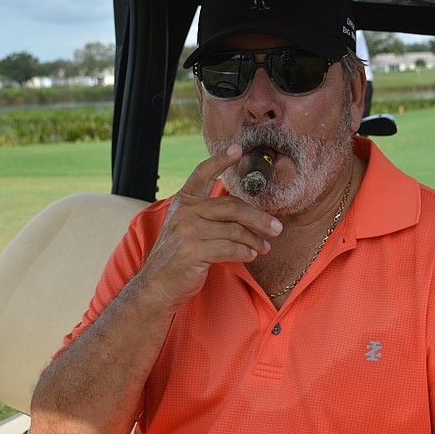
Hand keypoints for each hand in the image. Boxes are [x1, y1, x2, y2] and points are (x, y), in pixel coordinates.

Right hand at [136, 144, 282, 310]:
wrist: (158, 284)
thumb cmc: (180, 255)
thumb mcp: (188, 227)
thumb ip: (209, 214)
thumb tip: (248, 213)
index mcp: (184, 201)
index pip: (202, 173)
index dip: (220, 160)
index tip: (237, 149)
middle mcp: (185, 212)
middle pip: (232, 207)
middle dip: (259, 218)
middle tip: (276, 228)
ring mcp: (187, 231)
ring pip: (234, 230)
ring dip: (254, 240)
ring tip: (264, 247)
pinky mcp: (192, 251)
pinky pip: (229, 248)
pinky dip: (244, 252)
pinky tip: (250, 255)